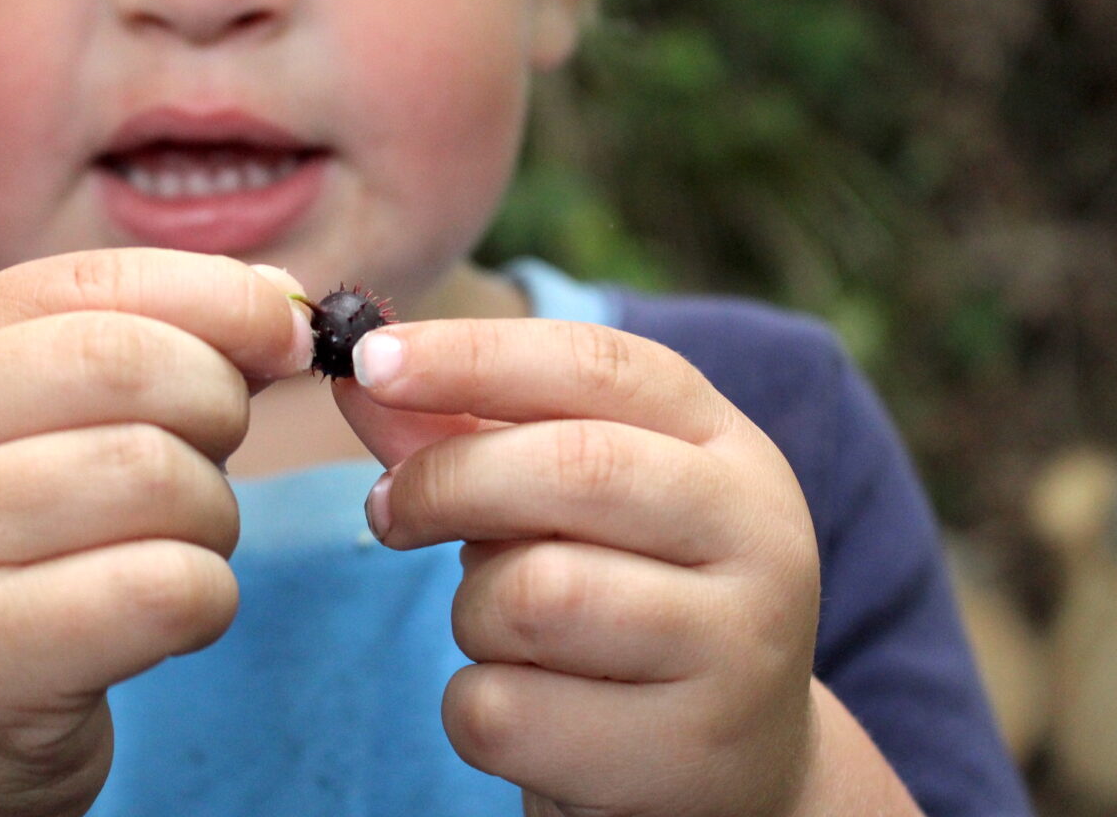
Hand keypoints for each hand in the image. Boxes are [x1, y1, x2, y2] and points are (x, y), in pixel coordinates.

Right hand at [0, 250, 312, 816]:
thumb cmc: (5, 562)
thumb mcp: (41, 434)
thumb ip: (150, 352)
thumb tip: (282, 301)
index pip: (95, 281)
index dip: (221, 296)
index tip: (290, 337)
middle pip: (132, 366)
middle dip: (218, 405)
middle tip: (213, 457)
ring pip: (158, 477)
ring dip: (214, 515)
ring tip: (176, 545)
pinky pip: (166, 589)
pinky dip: (207, 600)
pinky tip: (167, 616)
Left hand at [333, 318, 823, 816]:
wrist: (729, 762)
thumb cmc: (624, 598)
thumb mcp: (566, 504)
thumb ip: (469, 432)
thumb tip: (360, 380)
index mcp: (725, 447)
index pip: (598, 365)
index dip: (474, 354)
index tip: (371, 360)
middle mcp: (756, 535)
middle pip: (573, 468)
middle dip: (447, 481)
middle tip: (388, 511)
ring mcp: (735, 649)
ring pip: (534, 598)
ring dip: (474, 614)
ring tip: (502, 631)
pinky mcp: (685, 754)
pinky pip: (506, 713)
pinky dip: (477, 710)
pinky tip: (530, 714)